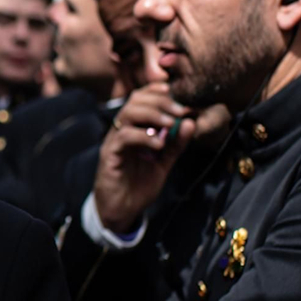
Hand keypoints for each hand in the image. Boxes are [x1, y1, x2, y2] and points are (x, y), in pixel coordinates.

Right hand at [93, 83, 192, 234]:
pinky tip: (158, 144)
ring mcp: (114, 141)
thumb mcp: (163, 162)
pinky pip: (124, 137)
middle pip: (135, 101)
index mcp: (133, 128)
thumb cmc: (138, 185)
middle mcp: (121, 130)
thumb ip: (175, 144)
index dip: (156, 91)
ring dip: (152, 115)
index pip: (141, 98)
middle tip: (180, 110)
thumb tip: (190, 122)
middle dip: (160, 101)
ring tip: (170, 124)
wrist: (121, 209)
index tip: (177, 93)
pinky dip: (143, 136)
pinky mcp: (110, 154)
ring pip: (128, 114)